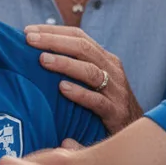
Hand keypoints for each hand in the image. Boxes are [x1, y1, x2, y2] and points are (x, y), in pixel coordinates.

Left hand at [27, 25, 143, 133]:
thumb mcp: (93, 82)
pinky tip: (62, 89)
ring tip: (43, 60)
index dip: (54, 31)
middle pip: (83, 48)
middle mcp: (112, 70)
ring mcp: (116, 91)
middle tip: (29, 40)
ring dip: (65, 64)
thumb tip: (37, 56)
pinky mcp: (116, 113)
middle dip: (54, 41)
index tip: (27, 30)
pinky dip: (80, 94)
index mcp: (105, 59)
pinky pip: (97, 101)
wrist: (138, 133)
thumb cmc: (107, 106)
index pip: (79, 36)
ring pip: (90, 71)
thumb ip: (73, 69)